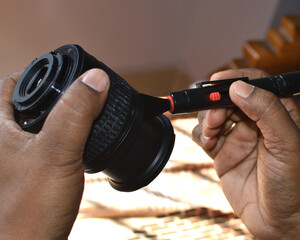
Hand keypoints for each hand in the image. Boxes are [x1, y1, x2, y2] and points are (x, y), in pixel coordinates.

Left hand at [0, 69, 108, 238]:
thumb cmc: (29, 210)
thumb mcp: (56, 154)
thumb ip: (75, 114)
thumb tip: (95, 78)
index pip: (13, 83)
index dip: (40, 71)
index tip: (67, 68)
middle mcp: (3, 140)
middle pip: (27, 102)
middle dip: (55, 93)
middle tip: (81, 88)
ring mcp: (16, 158)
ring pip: (39, 124)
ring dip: (63, 115)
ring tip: (87, 110)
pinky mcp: (31, 173)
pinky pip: (48, 144)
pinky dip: (66, 136)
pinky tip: (82, 142)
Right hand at [193, 69, 299, 238]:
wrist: (283, 222)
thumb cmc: (295, 183)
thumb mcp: (287, 143)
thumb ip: (266, 110)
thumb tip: (239, 86)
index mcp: (279, 113)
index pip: (256, 84)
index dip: (236, 78)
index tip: (218, 80)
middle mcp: (257, 122)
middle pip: (229, 97)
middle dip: (216, 101)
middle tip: (213, 114)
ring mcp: (239, 138)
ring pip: (213, 114)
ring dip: (207, 118)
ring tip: (212, 132)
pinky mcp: (224, 154)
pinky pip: (205, 136)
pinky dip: (201, 134)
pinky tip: (208, 143)